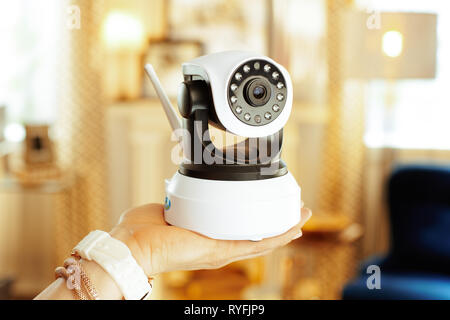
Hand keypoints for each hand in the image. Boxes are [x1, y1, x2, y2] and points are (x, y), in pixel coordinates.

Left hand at [110, 204, 311, 276]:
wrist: (132, 247)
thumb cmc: (142, 232)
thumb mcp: (168, 207)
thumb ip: (176, 200)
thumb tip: (176, 191)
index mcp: (206, 236)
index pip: (238, 230)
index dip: (257, 221)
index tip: (270, 207)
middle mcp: (217, 246)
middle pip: (257, 237)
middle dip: (278, 224)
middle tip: (295, 211)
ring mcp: (221, 250)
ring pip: (262, 241)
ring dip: (284, 229)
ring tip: (301, 216)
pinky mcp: (220, 251)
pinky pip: (256, 244)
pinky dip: (277, 236)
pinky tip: (293, 228)